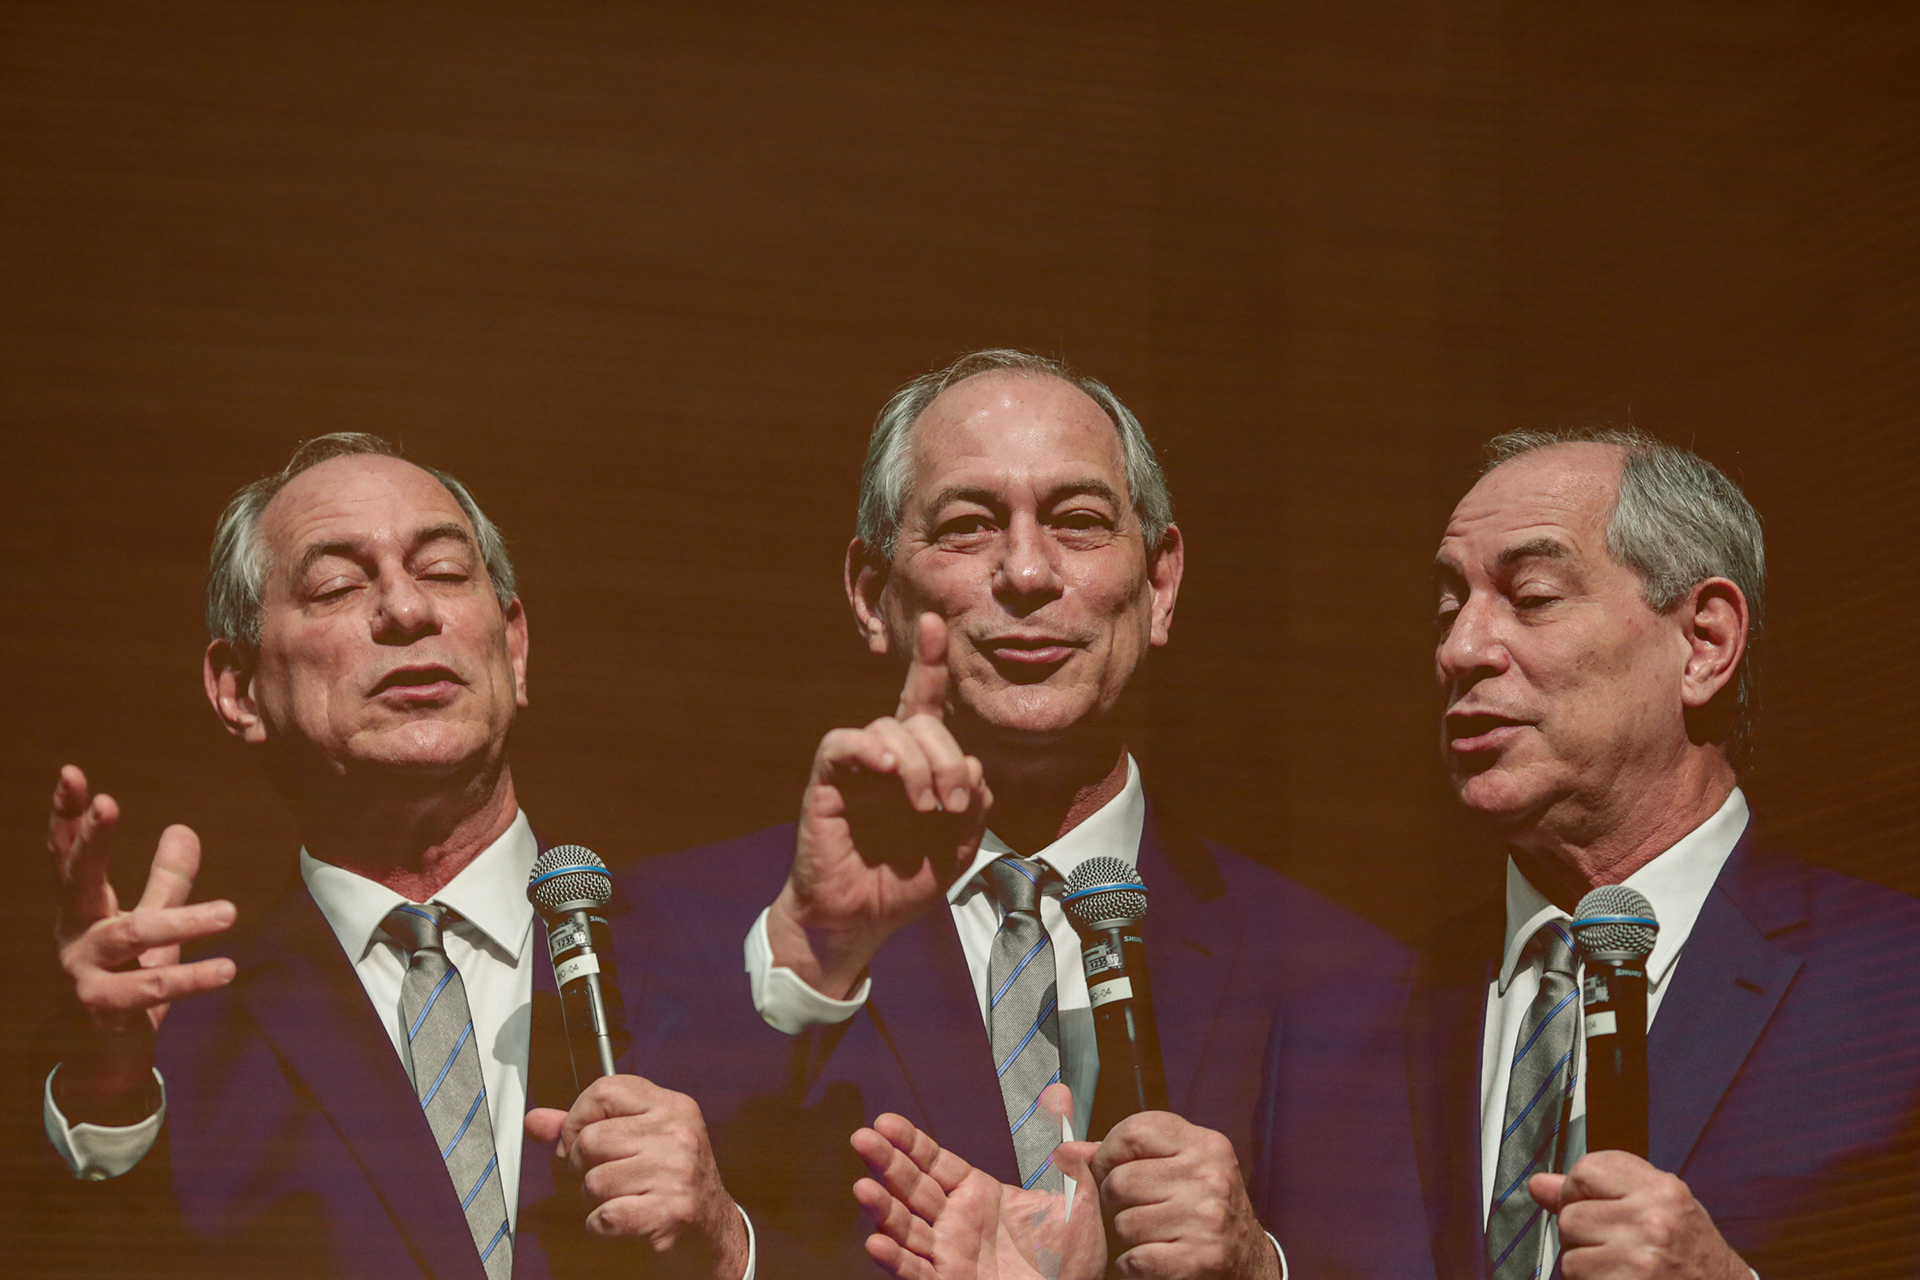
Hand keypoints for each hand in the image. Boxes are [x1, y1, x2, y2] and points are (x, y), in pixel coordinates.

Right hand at [50, 765, 236, 1123]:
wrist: (110, 1051)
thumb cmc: (129, 974)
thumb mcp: (151, 920)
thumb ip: (167, 879)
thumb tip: (183, 827)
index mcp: (82, 906)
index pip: (69, 852)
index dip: (68, 815)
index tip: (73, 772)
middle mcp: (74, 933)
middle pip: (77, 879)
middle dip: (91, 841)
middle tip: (109, 804)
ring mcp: (83, 971)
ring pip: (129, 935)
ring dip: (182, 922)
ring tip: (231, 913)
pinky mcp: (104, 1008)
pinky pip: (149, 989)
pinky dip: (191, 978)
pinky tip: (227, 970)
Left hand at [525, 1075, 748, 1279]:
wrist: (713, 1231)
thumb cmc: (669, 1181)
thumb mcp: (638, 1141)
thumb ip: (585, 1128)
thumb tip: (534, 1120)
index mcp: (672, 1106)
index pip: (605, 1090)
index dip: (578, 1118)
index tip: (579, 1140)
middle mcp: (678, 1132)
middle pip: (590, 1139)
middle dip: (581, 1166)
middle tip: (602, 1177)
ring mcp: (677, 1171)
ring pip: (593, 1180)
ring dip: (593, 1200)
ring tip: (618, 1199)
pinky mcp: (672, 1212)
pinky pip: (605, 1217)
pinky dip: (601, 1227)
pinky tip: (622, 1222)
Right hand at [766, 612, 992, 996]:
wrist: (858, 921)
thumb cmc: (903, 883)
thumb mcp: (958, 846)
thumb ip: (974, 804)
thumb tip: (971, 762)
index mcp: (917, 767)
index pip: (925, 704)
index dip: (930, 664)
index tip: (937, 624)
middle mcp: (886, 759)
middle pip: (921, 720)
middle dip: (948, 755)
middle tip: (954, 803)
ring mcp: (855, 768)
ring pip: (889, 728)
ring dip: (919, 763)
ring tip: (925, 806)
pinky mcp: (826, 781)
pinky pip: (843, 743)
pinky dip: (868, 748)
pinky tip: (885, 768)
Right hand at [852, 1084, 1103, 1279]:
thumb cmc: (1070, 1259)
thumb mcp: (1074, 1199)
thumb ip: (1064, 1151)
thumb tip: (1060, 1092)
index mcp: (978, 1195)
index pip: (935, 1163)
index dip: (910, 1143)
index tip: (885, 1121)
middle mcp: (955, 1222)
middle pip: (912, 1188)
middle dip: (886, 1164)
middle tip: (861, 1138)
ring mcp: (948, 1255)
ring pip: (906, 1229)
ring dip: (883, 1210)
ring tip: (861, 1189)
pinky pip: (916, 1272)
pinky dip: (895, 1260)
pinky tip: (876, 1243)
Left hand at [1088, 1113, 1278, 1279]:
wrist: (1250, 1260)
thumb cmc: (1204, 1206)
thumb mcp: (1181, 1166)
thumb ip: (1129, 1154)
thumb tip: (1068, 1151)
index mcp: (1206, 1144)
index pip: (1136, 1130)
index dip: (1109, 1151)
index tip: (1106, 1168)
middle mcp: (1210, 1176)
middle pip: (1122, 1180)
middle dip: (1112, 1198)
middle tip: (1128, 1207)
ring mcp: (1207, 1218)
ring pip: (1124, 1222)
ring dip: (1125, 1234)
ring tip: (1147, 1233)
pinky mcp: (1200, 1259)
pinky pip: (1135, 1259)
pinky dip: (1132, 1264)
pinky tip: (1150, 1258)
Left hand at [1529, 1151, 1748, 1279]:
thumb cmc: (1694, 1259)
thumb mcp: (1660, 1211)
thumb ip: (1600, 1193)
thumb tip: (1539, 1185)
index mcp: (1662, 1190)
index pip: (1587, 1169)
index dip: (1579, 1192)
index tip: (1593, 1207)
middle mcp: (1654, 1220)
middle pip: (1571, 1216)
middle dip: (1582, 1236)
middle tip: (1614, 1250)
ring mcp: (1641, 1258)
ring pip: (1570, 1256)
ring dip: (1586, 1268)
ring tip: (1620, 1271)